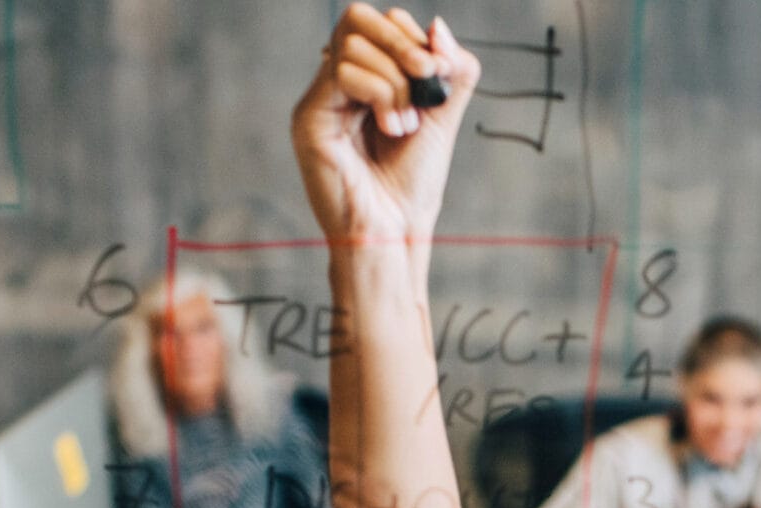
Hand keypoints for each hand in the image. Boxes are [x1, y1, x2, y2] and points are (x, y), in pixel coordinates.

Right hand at [290, 5, 480, 245]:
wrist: (394, 232)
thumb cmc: (412, 185)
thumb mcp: (443, 119)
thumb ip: (451, 73)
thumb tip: (438, 26)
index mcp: (368, 80)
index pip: (380, 24)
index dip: (412, 36)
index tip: (439, 70)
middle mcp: (339, 84)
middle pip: (357, 19)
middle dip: (401, 41)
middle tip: (428, 73)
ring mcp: (321, 99)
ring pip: (352, 44)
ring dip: (394, 81)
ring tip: (405, 124)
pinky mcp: (310, 117)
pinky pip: (343, 73)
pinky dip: (379, 92)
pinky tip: (392, 127)